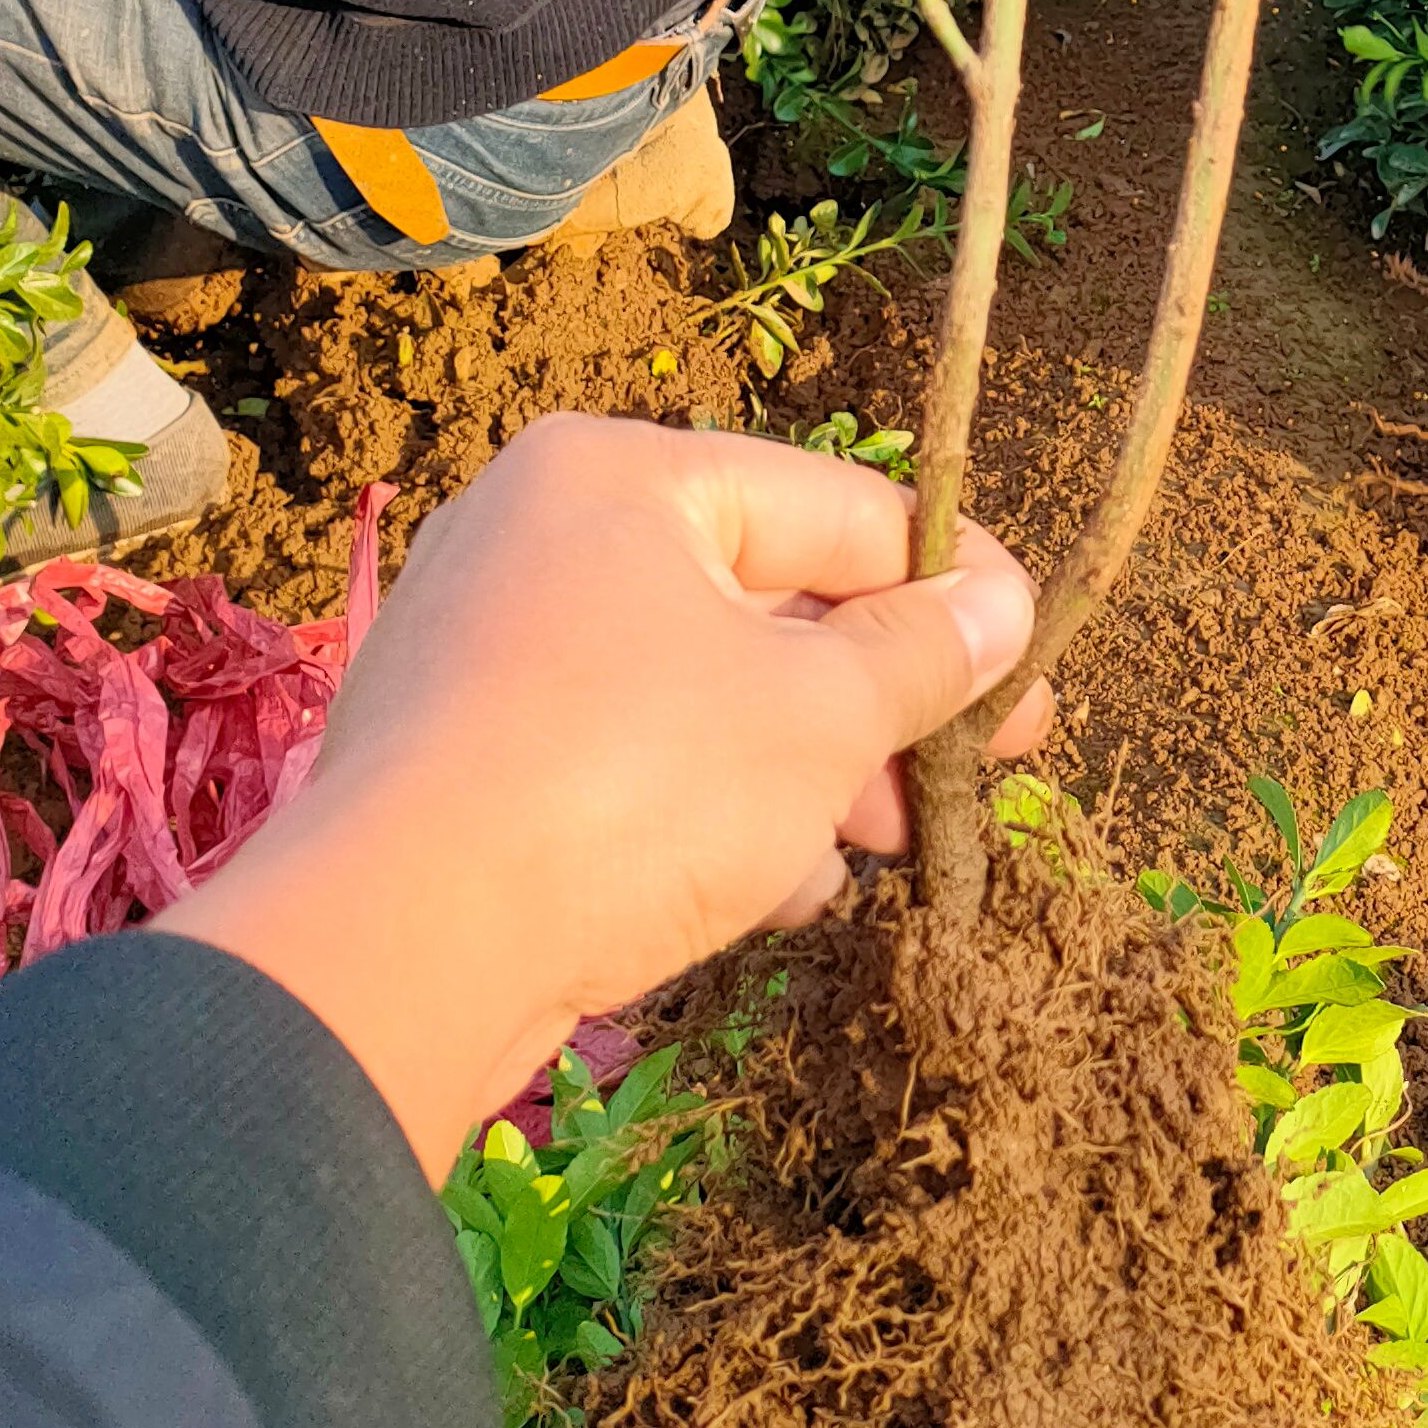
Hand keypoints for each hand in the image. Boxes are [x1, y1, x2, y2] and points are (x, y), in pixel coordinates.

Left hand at [161, 416, 1050, 1169]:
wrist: (397, 953)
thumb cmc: (629, 788)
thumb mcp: (817, 716)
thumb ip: (921, 654)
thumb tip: (1001, 610)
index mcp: (622, 475)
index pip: (838, 508)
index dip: (955, 592)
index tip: (1029, 674)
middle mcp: (541, 534)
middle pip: (765, 602)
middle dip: (876, 702)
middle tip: (966, 784)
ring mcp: (487, 649)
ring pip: (696, 692)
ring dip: (803, 771)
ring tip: (877, 851)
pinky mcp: (459, 761)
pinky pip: (620, 760)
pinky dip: (705, 811)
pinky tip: (774, 891)